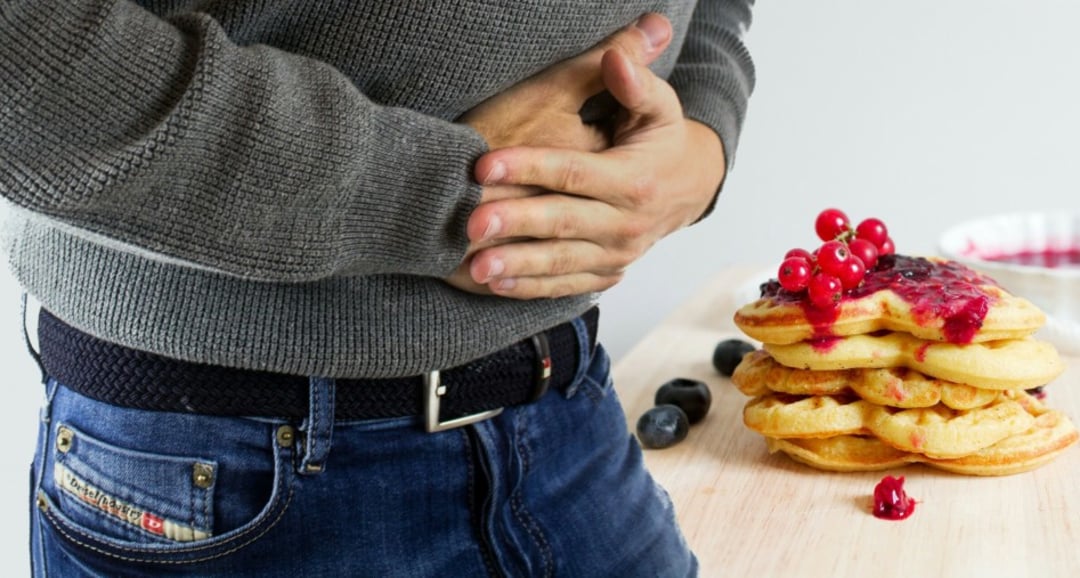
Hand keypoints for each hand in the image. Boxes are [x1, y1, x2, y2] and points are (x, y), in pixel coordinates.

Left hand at [445, 14, 673, 294]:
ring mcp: (616, 254)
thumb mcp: (660, 107)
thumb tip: (615, 55)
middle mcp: (626, 224)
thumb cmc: (662, 141)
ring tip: (476, 267)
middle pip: (562, 223)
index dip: (529, 167)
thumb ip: (636, 83)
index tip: (484, 165)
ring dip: (517, 267)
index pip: (574, 174)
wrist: (690, 188)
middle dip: (515, 224)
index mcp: (634, 181)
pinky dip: (531, 288)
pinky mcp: (606, 273)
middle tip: (471, 224)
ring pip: (561, 262)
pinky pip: (566, 285)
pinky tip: (495, 284)